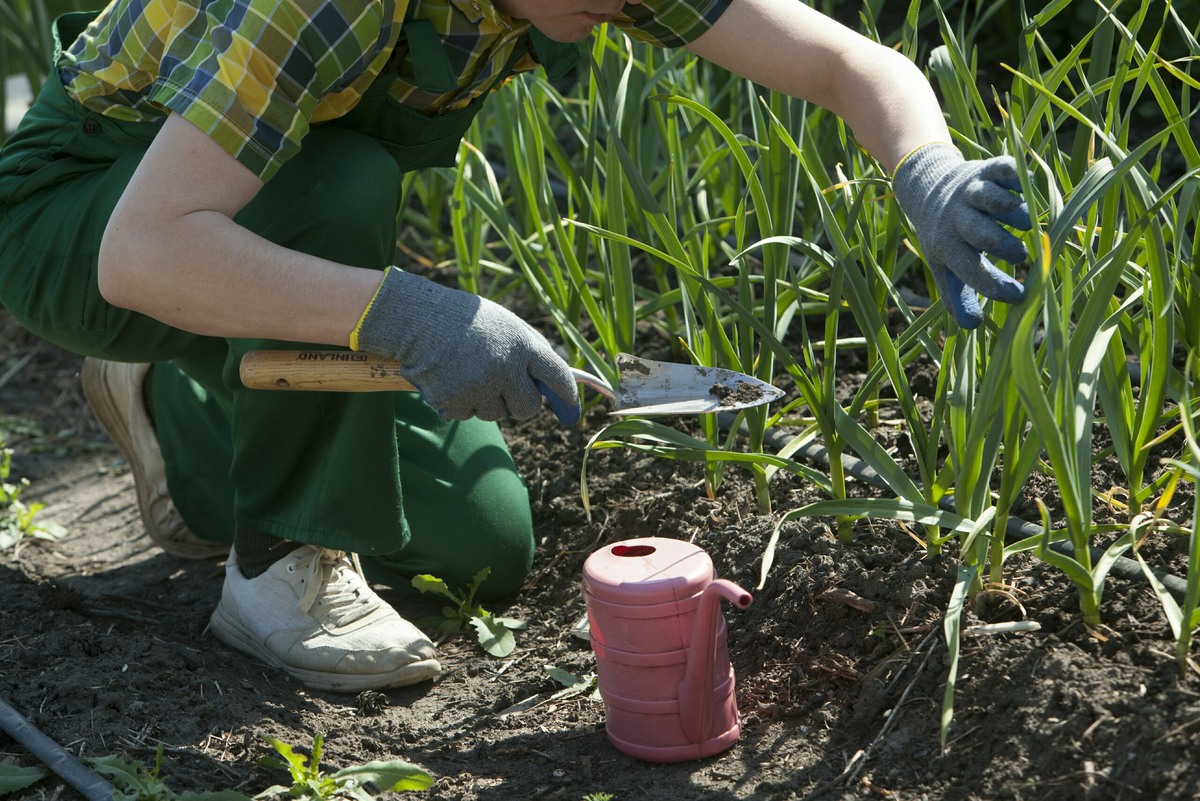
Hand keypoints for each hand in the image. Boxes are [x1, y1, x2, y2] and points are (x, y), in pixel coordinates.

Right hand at [352, 268, 580, 423]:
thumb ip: (532, 351)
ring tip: (468, 372)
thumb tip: (555, 385)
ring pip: (494, 415)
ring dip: (485, 401)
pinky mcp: (453, 401)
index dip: (568, 399)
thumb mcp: (507, 325)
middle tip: (504, 388)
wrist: (418, 318)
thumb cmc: (467, 321)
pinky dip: (459, 403)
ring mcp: (478, 387)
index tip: (572, 413)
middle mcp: (504, 368)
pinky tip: (450, 378)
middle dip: (519, 404)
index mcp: (522, 344)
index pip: (557, 377)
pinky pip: (466, 415)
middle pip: (528, 409)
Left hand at [892, 143, 1031, 328]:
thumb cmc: (944, 236)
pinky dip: (1016, 175)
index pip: (971, 271)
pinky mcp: (985, 169)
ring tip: (1027, 222)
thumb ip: (957, 295)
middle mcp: (957, 219)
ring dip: (1012, 211)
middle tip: (1020, 255)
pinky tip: (1026, 185)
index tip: (1021, 296)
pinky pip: (1001, 169)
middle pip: (981, 235)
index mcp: (947, 246)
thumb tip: (971, 326)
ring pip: (990, 199)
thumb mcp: (943, 266)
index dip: (996, 287)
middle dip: (1005, 247)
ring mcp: (971, 191)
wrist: (927, 187)